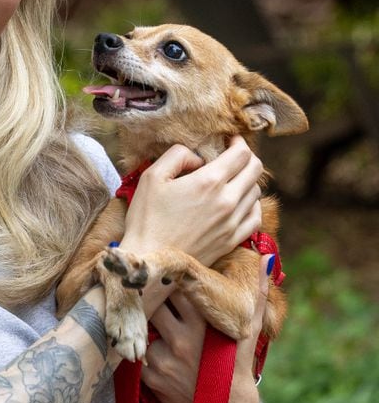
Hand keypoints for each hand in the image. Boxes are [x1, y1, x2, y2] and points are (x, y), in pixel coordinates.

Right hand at [120, 137, 262, 266]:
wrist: (149, 260)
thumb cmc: (146, 218)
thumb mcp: (152, 176)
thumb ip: (177, 155)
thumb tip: (198, 157)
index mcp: (209, 182)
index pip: (242, 153)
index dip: (238, 142)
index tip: (229, 141)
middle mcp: (227, 201)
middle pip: (255, 170)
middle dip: (246, 158)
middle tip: (232, 157)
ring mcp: (232, 223)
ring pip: (256, 193)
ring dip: (247, 181)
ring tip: (230, 181)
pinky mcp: (231, 240)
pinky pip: (255, 218)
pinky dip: (251, 206)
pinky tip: (237, 204)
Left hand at [141, 254, 268, 402]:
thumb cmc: (236, 362)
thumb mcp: (248, 328)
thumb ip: (256, 293)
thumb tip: (266, 260)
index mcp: (203, 323)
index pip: (175, 288)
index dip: (167, 279)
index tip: (162, 272)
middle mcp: (182, 340)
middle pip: (153, 305)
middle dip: (151, 298)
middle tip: (147, 290)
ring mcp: (166, 360)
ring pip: (143, 328)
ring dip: (146, 324)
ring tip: (152, 322)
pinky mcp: (153, 378)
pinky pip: (138, 353)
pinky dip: (142, 350)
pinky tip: (154, 350)